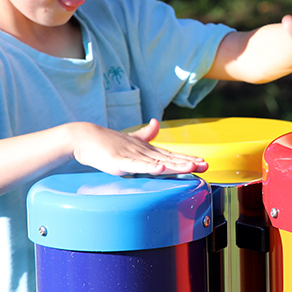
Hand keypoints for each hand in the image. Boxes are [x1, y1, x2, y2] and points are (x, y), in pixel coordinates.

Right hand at [71, 119, 208, 175]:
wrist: (85, 137)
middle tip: (206, 165)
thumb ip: (145, 133)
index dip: (188, 158)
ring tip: (191, 167)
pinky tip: (160, 167)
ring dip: (175, 164)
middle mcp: (143, 152)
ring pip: (157, 162)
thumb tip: (155, 123)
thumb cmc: (107, 141)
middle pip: (169, 159)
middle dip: (188, 162)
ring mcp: (132, 156)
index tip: (204, 162)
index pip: (171, 155)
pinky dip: (149, 167)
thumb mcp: (130, 138)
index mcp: (147, 150)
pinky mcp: (120, 162)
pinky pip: (136, 166)